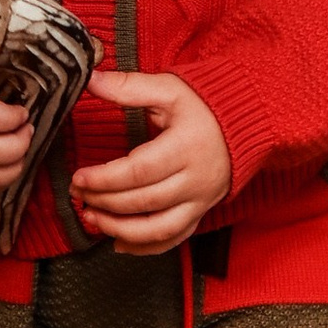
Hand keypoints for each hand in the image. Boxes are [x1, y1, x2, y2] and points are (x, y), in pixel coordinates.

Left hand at [71, 71, 231, 253]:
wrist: (248, 122)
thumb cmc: (205, 105)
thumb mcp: (169, 89)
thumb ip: (129, 87)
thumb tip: (91, 80)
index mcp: (186, 146)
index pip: (139, 171)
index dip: (105, 178)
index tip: (79, 178)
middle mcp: (195, 179)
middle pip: (144, 201)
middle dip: (106, 202)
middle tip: (79, 196)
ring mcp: (200, 200)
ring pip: (158, 228)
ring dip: (121, 230)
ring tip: (92, 220)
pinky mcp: (201, 212)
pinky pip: (174, 239)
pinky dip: (146, 247)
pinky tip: (120, 244)